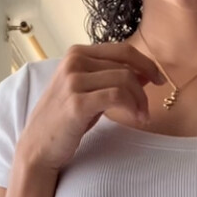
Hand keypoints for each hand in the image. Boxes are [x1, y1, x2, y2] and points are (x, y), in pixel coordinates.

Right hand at [20, 43, 166, 173]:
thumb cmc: (64, 121)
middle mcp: (74, 62)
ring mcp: (73, 81)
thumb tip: (145, 73)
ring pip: (124, 80)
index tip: (158, 79)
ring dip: (140, 100)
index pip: (121, 50)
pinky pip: (117, 96)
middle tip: (147, 109)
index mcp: (76, 54)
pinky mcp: (77, 102)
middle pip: (125, 66)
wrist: (38, 147)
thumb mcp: (89, 93)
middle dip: (143, 88)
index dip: (145, 63)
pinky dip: (132, 107)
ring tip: (141, 117)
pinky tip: (136, 118)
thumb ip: (112, 79)